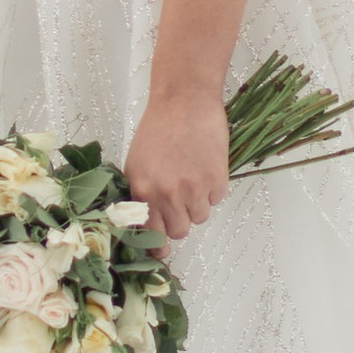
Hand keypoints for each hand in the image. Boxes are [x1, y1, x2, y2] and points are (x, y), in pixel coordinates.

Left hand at [122, 80, 229, 244]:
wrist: (185, 100)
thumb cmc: (158, 128)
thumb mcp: (137, 163)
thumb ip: (141, 194)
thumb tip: (146, 222)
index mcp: (142, 190)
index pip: (151, 234)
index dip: (158, 246)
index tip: (162, 252)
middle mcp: (167, 194)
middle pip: (180, 231)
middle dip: (180, 220)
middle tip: (180, 200)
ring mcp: (193, 188)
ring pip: (199, 217)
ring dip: (197, 204)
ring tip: (192, 177)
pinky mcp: (216, 179)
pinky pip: (216, 200)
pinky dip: (212, 189)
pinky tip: (204, 166)